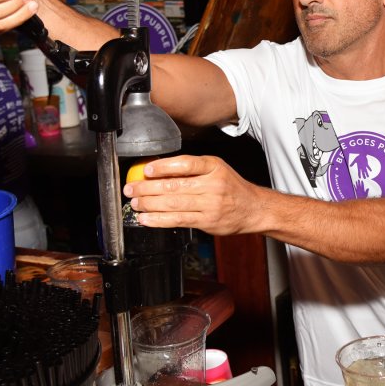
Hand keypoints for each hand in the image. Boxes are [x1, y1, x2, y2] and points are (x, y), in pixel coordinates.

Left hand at [123, 155, 263, 235]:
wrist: (253, 209)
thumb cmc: (231, 187)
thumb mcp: (216, 168)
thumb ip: (191, 168)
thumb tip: (158, 171)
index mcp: (213, 166)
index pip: (185, 164)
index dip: (163, 167)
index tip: (146, 170)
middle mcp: (212, 184)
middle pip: (174, 186)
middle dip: (147, 188)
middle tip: (131, 189)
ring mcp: (210, 204)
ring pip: (173, 204)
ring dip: (149, 204)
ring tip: (135, 204)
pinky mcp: (206, 221)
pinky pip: (178, 220)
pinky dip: (159, 220)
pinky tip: (146, 219)